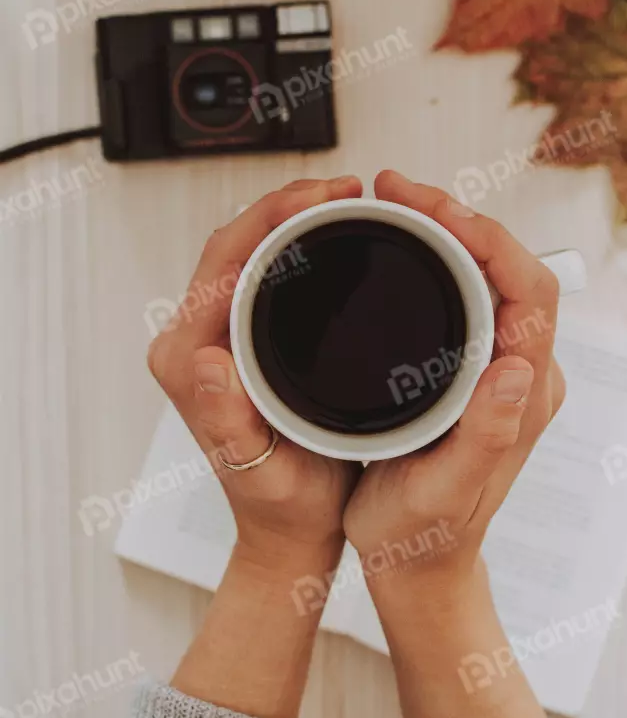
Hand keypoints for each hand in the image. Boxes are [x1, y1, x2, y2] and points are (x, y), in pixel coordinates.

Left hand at [148, 176, 362, 575]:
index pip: (223, 260)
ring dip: (291, 221)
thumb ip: (227, 420)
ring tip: (343, 202)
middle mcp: (193, 342)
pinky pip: (259, 275)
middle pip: (233, 245)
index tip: (325, 194)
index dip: (273, 215)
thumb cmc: (280, 503)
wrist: (289, 528)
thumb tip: (207, 362)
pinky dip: (294, 247)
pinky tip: (329, 239)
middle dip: (287, 205)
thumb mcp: (260, 469)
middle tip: (347, 189)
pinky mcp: (237, 343)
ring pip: (247, 254)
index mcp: (188, 360)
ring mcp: (214, 339)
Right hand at [343, 170, 565, 584]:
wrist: (416, 563)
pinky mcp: (471, 371)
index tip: (430, 209)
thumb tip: (516, 366)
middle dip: (458, 217)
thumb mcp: (445, 493)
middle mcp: (520, 373)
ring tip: (393, 204)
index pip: (530, 290)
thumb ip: (486, 435)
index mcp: (522, 395)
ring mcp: (498, 369)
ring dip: (446, 231)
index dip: (488, 238)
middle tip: (395, 190)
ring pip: (488, 274)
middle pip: (510, 267)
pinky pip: (466, 294)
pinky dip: (435, 257)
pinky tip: (398, 246)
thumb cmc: (423, 535)